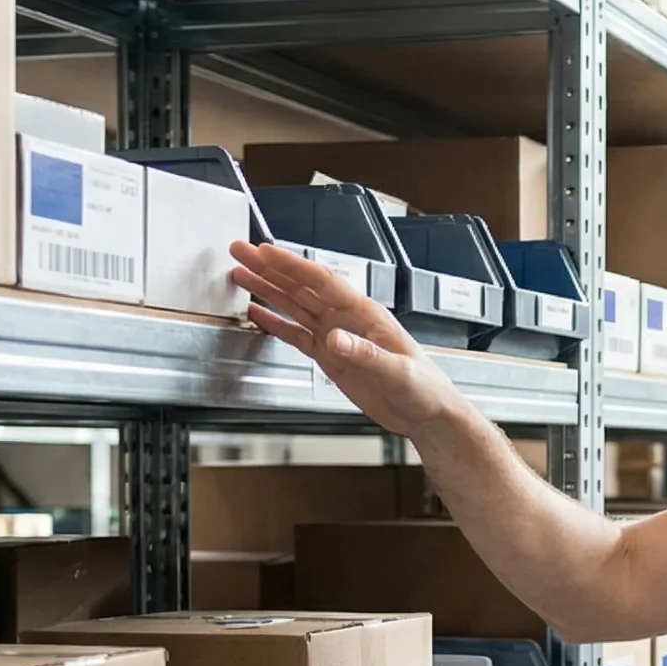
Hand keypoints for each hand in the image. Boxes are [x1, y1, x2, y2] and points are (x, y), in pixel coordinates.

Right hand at [228, 240, 463, 435]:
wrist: (427, 414)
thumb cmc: (423, 388)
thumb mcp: (398, 372)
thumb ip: (366, 355)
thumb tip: (335, 339)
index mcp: (366, 314)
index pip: (323, 281)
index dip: (293, 265)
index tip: (265, 251)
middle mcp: (347, 320)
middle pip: (302, 287)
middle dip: (270, 269)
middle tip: (241, 251)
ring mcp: (337, 337)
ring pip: (295, 307)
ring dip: (267, 290)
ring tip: (239, 275)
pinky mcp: (331, 358)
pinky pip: (297, 335)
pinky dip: (275, 323)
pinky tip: (256, 313)